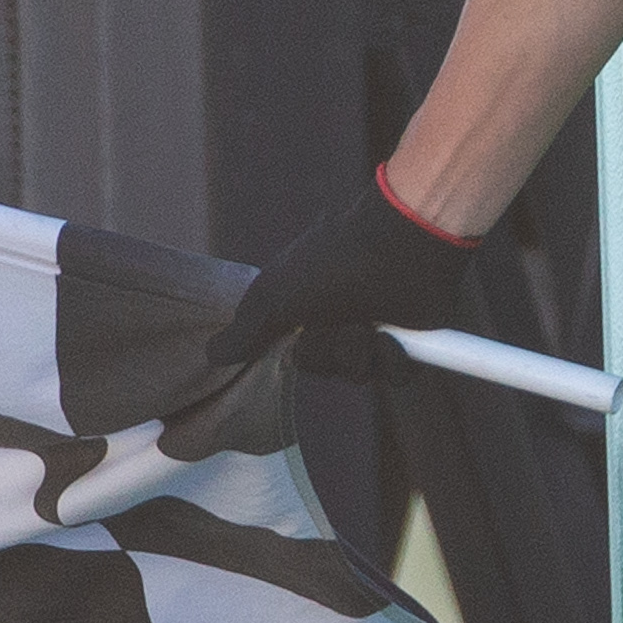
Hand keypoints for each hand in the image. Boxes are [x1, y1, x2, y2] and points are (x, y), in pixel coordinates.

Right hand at [207, 169, 484, 370]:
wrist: (397, 245)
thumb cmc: (330, 262)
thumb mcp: (273, 296)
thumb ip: (245, 331)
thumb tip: (210, 356)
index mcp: (311, 309)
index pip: (300, 357)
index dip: (304, 352)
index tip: (302, 332)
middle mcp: (343, 319)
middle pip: (328, 369)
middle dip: (331, 351)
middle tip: (343, 322)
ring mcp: (379, 328)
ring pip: (361, 375)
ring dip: (361, 352)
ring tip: (370, 324)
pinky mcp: (412, 339)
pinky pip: (398, 378)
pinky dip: (394, 358)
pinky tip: (393, 334)